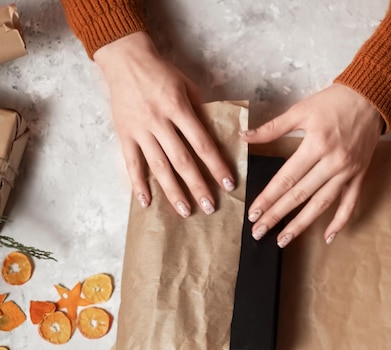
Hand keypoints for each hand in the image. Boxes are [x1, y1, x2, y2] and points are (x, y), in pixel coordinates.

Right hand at [94, 32, 234, 216]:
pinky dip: (138, 183)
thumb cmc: (162, 73)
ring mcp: (140, 130)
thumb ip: (200, 112)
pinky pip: (131, 163)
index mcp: (178, 108)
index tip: (228, 184)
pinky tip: (146, 202)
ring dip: (173, 191)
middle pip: (182, 160)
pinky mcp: (124, 134)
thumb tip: (215, 139)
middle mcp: (159, 122)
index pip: (202, 144)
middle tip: (210, 207)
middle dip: (198, 186)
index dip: (216, 166)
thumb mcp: (188, 86)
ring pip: (158, 166)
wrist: (125, 60)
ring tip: (185, 211)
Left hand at [240, 83, 382, 246]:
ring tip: (283, 239)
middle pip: (300, 195)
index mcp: (316, 145)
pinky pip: (350, 203)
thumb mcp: (301, 110)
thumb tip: (245, 137)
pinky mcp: (359, 175)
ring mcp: (348, 172)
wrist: (371, 97)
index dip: (268, 197)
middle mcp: (333, 162)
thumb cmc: (334, 102)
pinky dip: (340, 221)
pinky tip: (327, 237)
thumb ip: (272, 128)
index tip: (254, 212)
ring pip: (322, 204)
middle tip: (259, 231)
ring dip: (302, 224)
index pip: (287, 178)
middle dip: (277, 215)